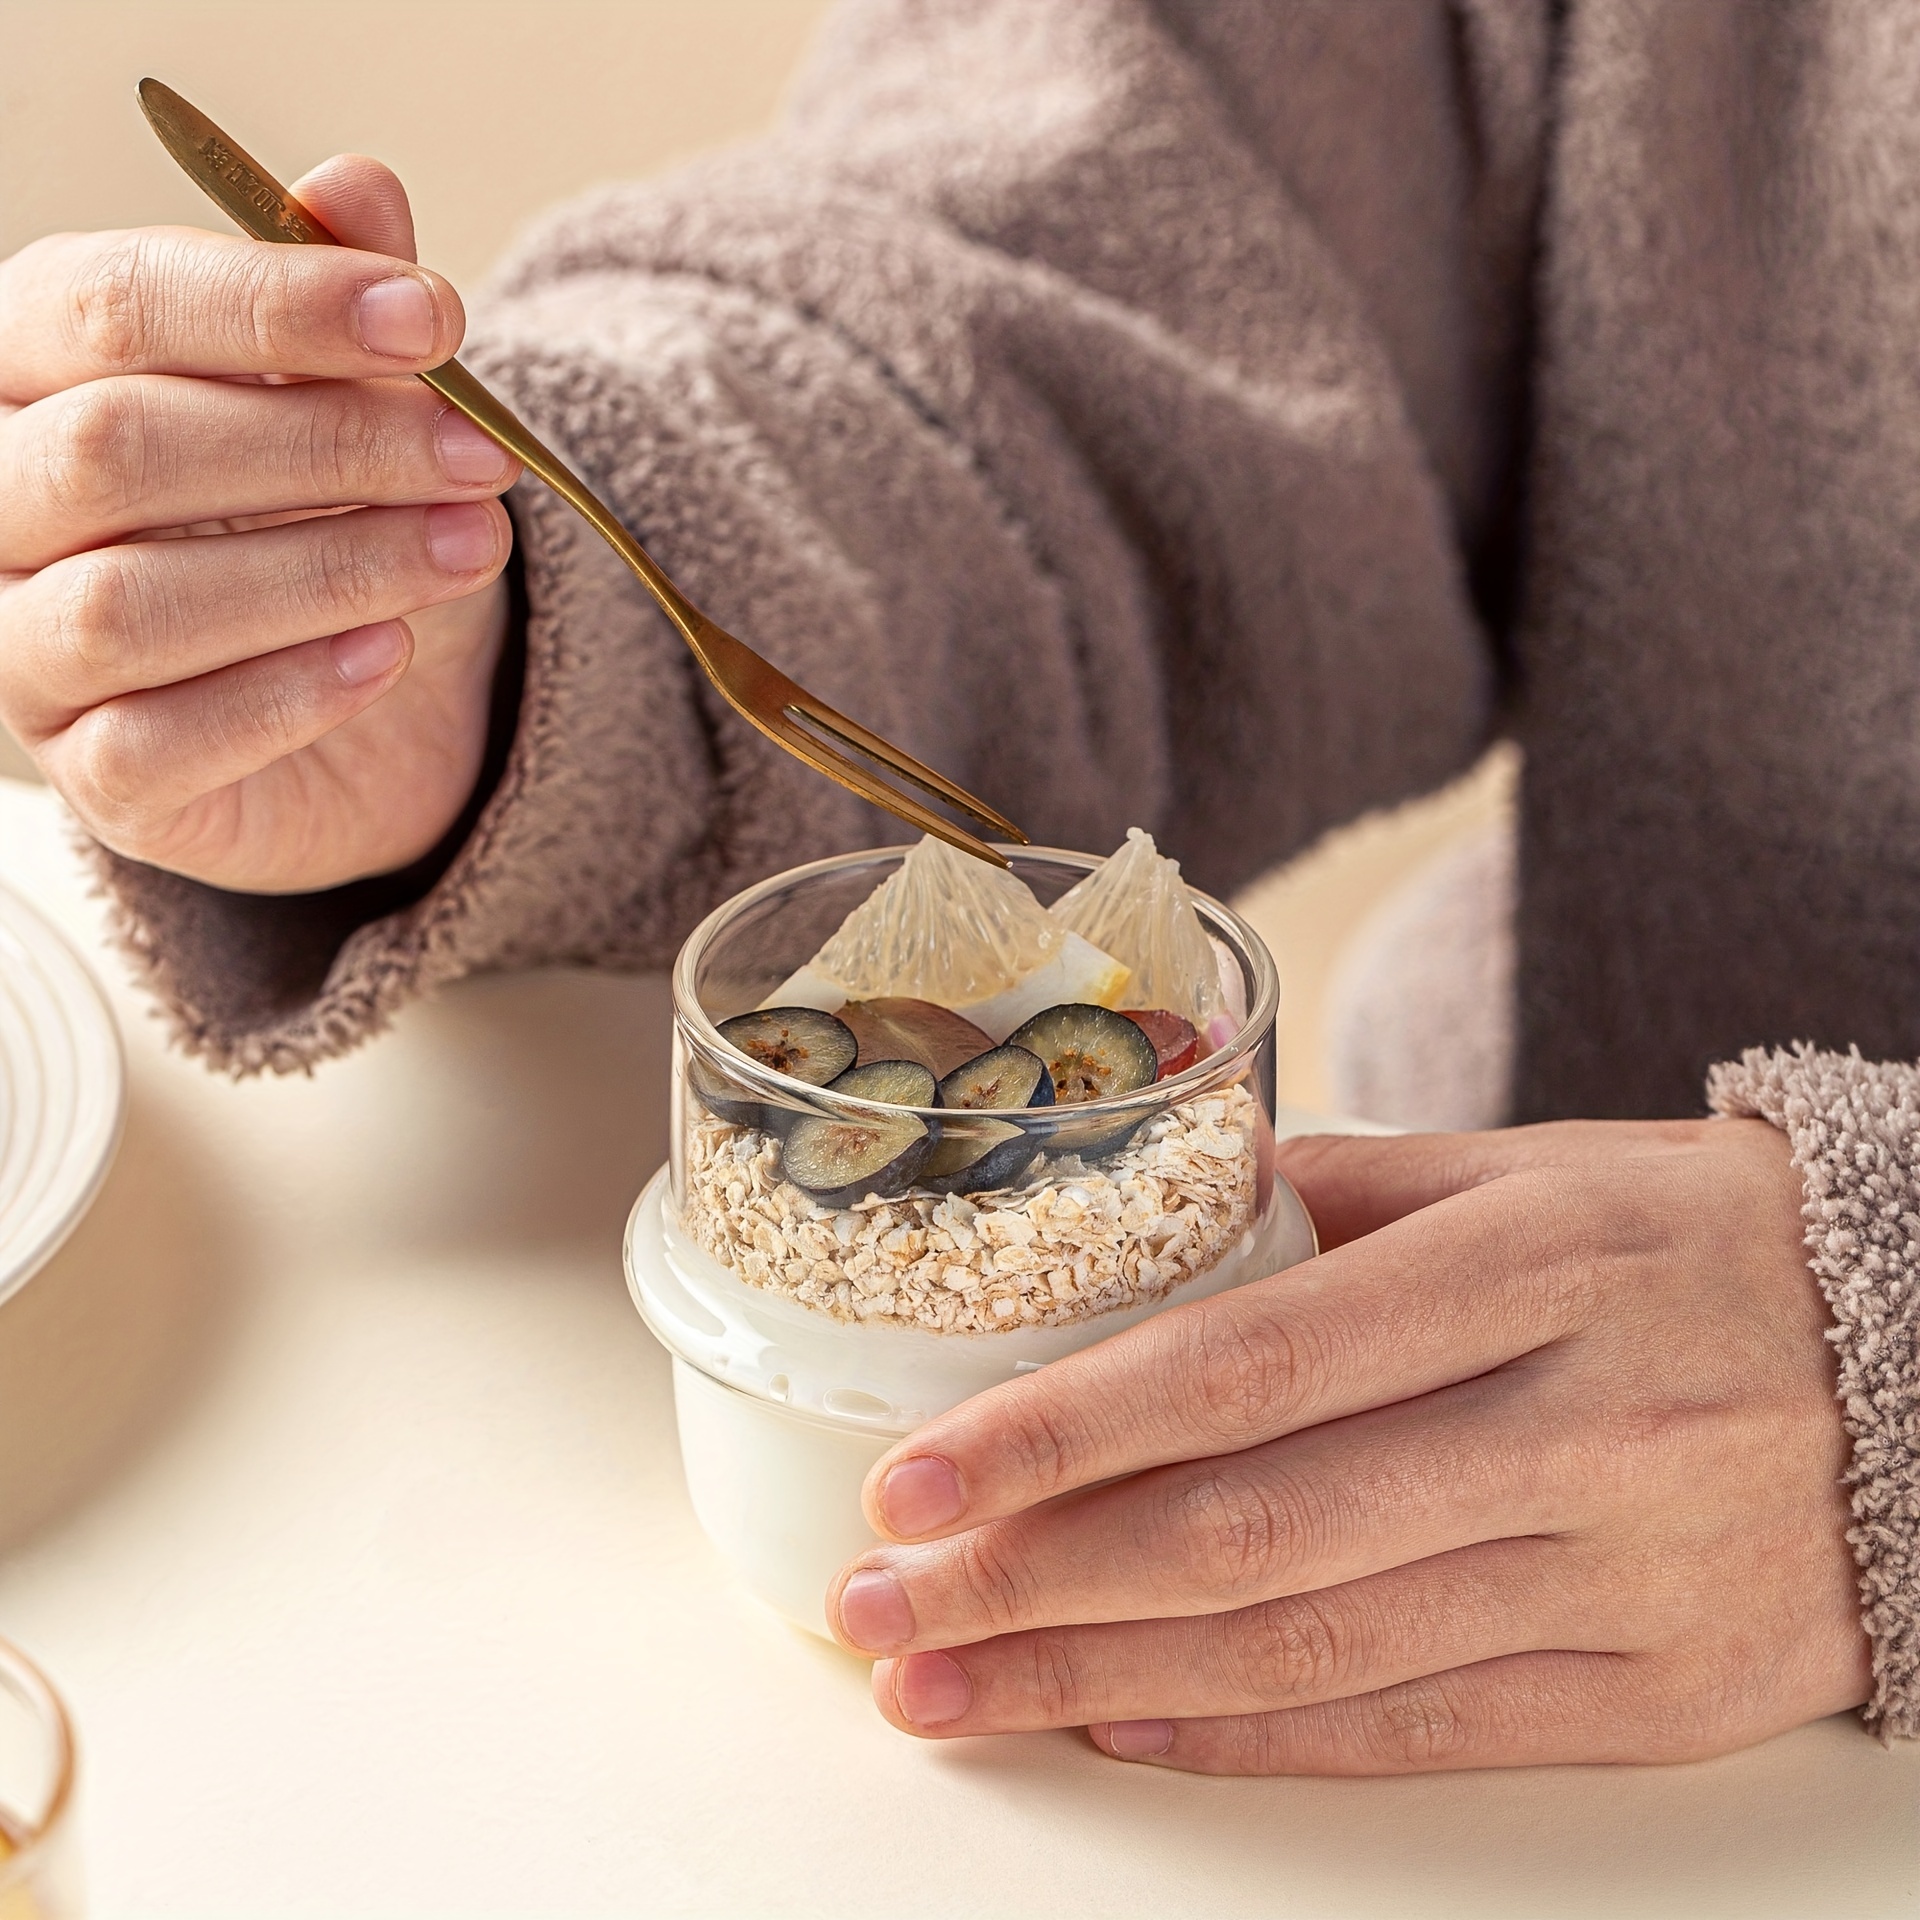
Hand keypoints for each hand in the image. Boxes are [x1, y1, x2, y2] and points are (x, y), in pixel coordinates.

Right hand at [0, 157, 519, 891]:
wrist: (375, 709)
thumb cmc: (336, 526)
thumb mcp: (359, 408)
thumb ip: (340, 307)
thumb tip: (357, 189)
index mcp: (34, 367)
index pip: (112, 306)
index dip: (277, 305)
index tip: (433, 318)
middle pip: (120, 449)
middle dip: (324, 446)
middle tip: (479, 455)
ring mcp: (27, 648)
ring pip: (129, 602)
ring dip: (323, 569)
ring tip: (467, 548)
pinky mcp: (99, 775)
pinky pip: (158, 742)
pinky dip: (285, 695)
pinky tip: (388, 652)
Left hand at [829, 1119, 1868, 1772]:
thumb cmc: (1683, 1240)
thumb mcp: (1524, 1169)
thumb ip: (1330, 1195)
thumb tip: (1141, 1236)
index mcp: (1526, 1265)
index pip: (1246, 1364)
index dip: (1063, 1430)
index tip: (917, 1475)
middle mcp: (1571, 1427)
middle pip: (1249, 1530)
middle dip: (1032, 1579)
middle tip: (880, 1604)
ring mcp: (1622, 1575)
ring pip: (1310, 1651)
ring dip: (1094, 1677)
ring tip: (946, 1689)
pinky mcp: (1659, 1692)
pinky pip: (1418, 1728)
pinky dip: (1246, 1734)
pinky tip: (1113, 1719)